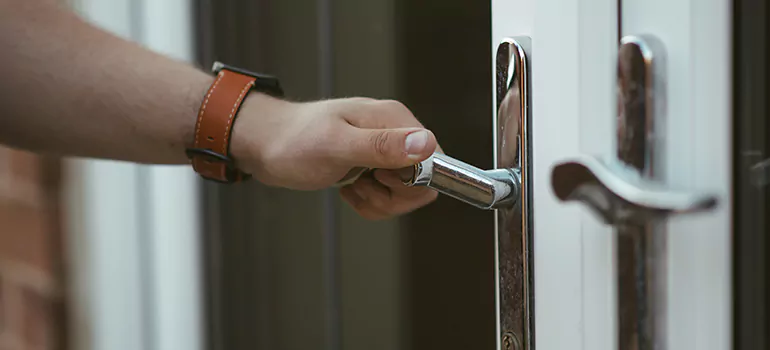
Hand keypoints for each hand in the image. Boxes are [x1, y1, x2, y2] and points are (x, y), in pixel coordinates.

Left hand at [231, 94, 439, 219]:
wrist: (265, 145)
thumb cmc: (294, 141)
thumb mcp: (337, 146)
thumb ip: (382, 146)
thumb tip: (426, 145)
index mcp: (394, 120)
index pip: (435, 160)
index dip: (413, 181)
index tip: (381, 179)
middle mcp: (394, 133)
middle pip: (423, 182)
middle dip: (393, 197)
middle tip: (362, 184)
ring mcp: (384, 151)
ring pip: (406, 194)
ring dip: (379, 202)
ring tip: (352, 186)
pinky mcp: (373, 167)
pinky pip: (388, 198)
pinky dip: (369, 203)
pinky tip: (348, 190)